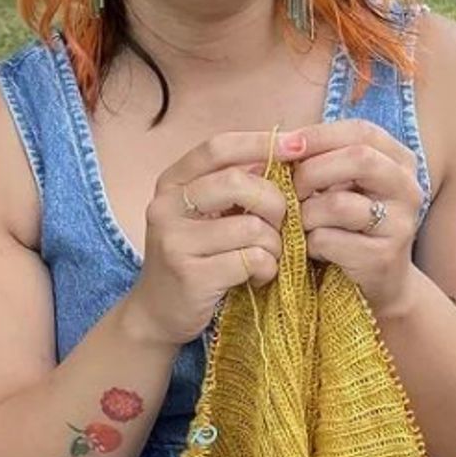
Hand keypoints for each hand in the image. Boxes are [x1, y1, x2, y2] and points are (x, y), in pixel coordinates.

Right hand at [123, 131, 289, 346]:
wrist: (156, 314)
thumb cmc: (195, 258)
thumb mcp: (205, 216)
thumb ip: (234, 188)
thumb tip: (285, 154)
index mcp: (172, 183)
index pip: (218, 148)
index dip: (261, 143)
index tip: (299, 145)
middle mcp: (166, 206)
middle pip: (239, 182)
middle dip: (275, 203)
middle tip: (280, 226)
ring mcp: (175, 241)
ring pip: (252, 227)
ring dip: (274, 245)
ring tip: (265, 258)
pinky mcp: (191, 275)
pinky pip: (252, 260)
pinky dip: (266, 269)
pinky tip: (256, 277)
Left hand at [289, 120, 421, 319]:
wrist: (380, 283)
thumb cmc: (352, 226)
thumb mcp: (344, 185)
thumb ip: (321, 160)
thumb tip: (275, 145)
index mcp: (399, 161)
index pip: (361, 131)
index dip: (319, 135)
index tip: (285, 146)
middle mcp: (408, 188)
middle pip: (358, 158)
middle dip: (312, 171)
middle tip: (292, 189)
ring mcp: (401, 224)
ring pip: (337, 204)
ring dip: (305, 214)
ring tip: (303, 225)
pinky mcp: (384, 257)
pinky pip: (329, 239)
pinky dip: (310, 244)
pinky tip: (316, 250)